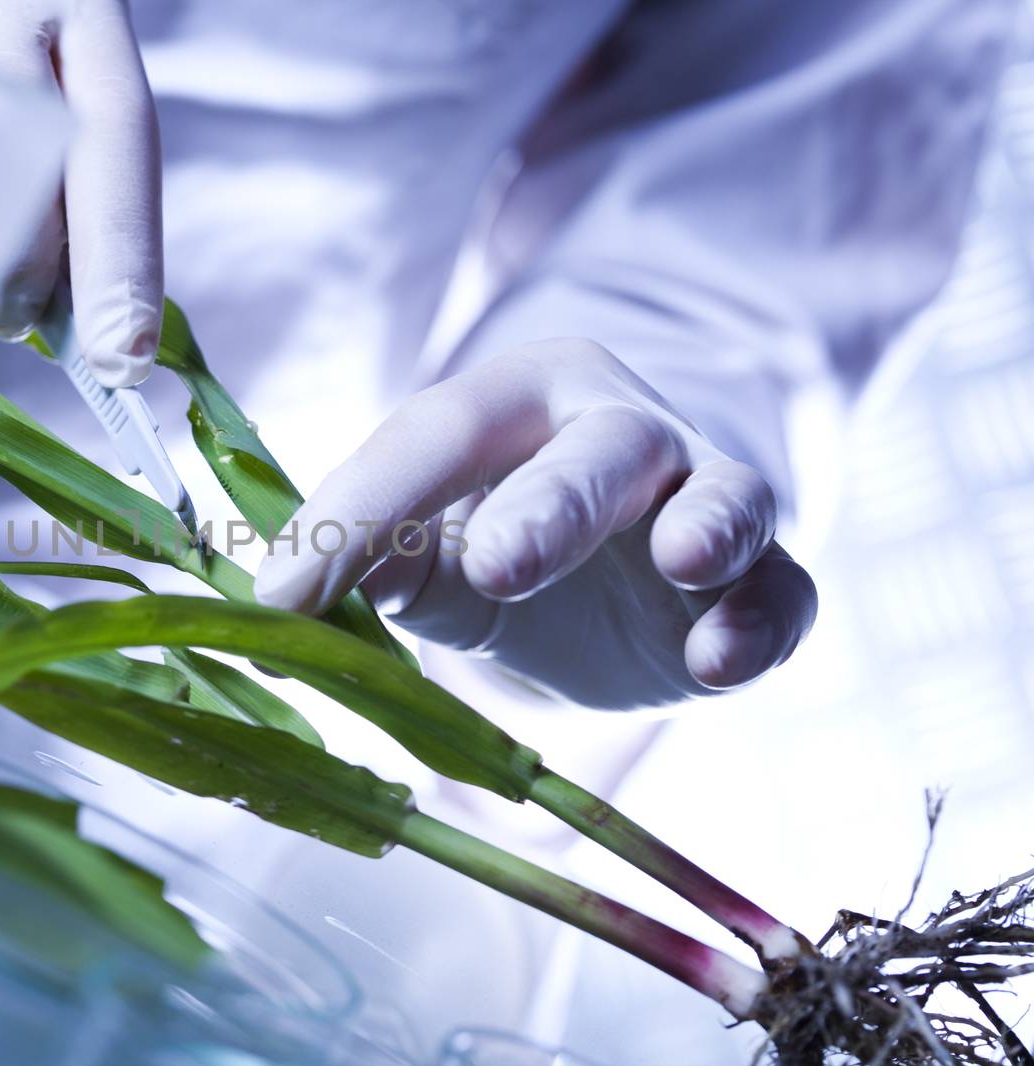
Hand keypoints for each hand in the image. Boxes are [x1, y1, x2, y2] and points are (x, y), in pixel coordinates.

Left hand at [254, 338, 816, 709]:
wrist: (600, 596)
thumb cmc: (497, 547)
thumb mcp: (426, 556)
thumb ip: (373, 560)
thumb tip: (284, 591)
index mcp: (520, 401)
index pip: (441, 434)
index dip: (364, 511)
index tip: (288, 596)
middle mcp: (621, 429)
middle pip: (600, 448)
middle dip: (554, 504)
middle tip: (498, 565)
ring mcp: (704, 498)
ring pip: (726, 492)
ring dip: (710, 523)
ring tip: (684, 559)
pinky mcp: (759, 580)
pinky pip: (783, 590)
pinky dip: (760, 622)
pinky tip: (715, 662)